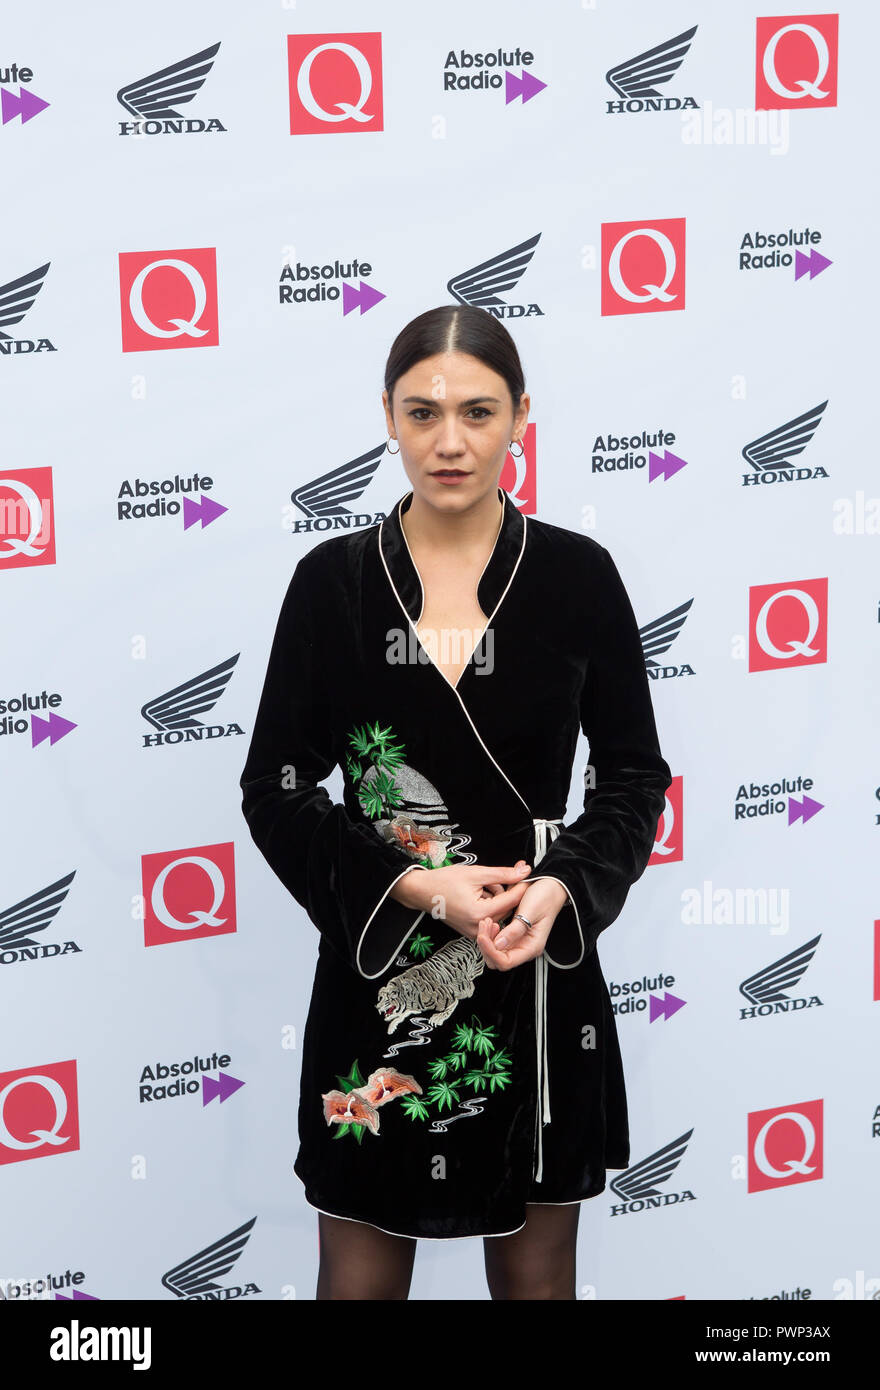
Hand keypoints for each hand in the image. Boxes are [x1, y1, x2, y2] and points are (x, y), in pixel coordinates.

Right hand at [390, 861, 532, 939]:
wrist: (421, 892)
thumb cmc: (443, 881)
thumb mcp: (476, 873)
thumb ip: (503, 874)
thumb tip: (524, 871)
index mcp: (480, 913)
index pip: (511, 900)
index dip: (521, 886)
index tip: (526, 875)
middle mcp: (478, 926)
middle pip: (506, 908)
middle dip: (504, 891)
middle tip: (493, 878)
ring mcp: (474, 932)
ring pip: (498, 913)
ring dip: (496, 898)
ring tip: (482, 886)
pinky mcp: (471, 932)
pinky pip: (489, 918)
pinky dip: (488, 905)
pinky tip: (478, 895)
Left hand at [476, 879, 569, 970]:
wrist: (550, 885)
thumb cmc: (545, 896)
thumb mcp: (530, 911)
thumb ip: (515, 930)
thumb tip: (498, 944)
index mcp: (532, 946)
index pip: (506, 962)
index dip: (491, 952)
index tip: (482, 936)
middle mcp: (524, 947)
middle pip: (498, 960)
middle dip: (486, 946)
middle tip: (484, 927)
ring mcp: (518, 941)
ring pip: (495, 952)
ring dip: (487, 940)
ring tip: (487, 922)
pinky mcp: (513, 934)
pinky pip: (496, 942)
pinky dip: (490, 934)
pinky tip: (490, 923)